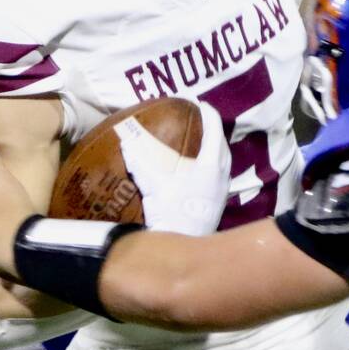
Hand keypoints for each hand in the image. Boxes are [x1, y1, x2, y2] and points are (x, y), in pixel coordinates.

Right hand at [116, 102, 230, 234]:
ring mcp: (222, 189)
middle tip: (196, 118)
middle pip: (221, 142)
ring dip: (211, 146)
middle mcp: (223, 173)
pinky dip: (208, 163)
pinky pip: (218, 172)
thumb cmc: (173, 212)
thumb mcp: (154, 184)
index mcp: (212, 163)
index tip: (196, 101)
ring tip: (196, 140)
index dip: (206, 111)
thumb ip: (140, 161)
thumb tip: (126, 141)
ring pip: (222, 158)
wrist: (186, 248)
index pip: (214, 126)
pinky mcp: (218, 202)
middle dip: (210, 127)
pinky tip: (194, 169)